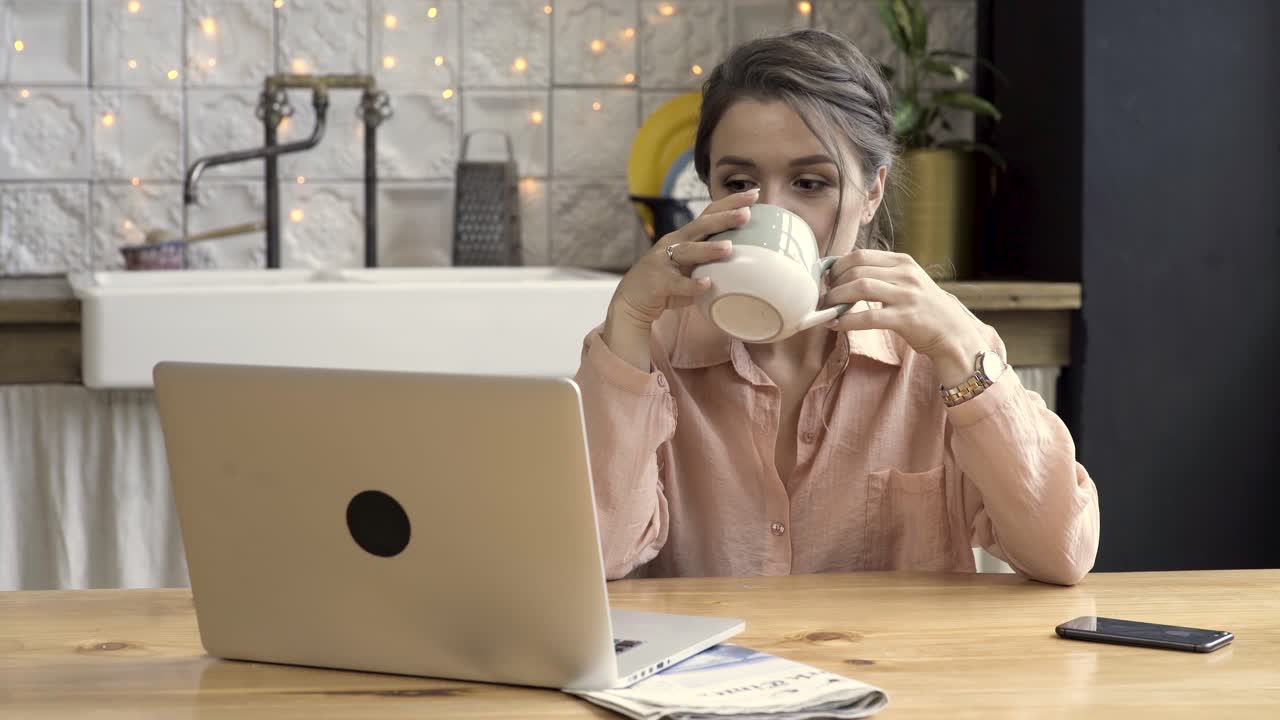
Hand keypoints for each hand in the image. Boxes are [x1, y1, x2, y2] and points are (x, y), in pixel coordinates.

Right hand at [607, 189, 757, 329]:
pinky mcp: (657, 282)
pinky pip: (676, 283)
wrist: (633, 300)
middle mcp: (674, 243)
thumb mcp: (692, 266)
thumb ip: (713, 260)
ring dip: (708, 249)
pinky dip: (691, 284)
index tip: (754, 194)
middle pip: (700, 226)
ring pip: (687, 251)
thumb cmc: (669, 282)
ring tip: (728, 247)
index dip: (730, 203)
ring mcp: (663, 261)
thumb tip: (750, 258)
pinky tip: (706, 284)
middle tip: (747, 213)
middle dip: (723, 218)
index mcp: (685, 237)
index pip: (709, 214)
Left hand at [822, 249, 990, 386]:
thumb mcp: (906, 281)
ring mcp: (907, 295)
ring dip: (836, 299)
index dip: (837, 266)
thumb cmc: (923, 308)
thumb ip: (881, 274)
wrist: (953, 333)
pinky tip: (836, 324)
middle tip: (824, 296)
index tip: (827, 279)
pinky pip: (868, 316)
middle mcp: (905, 274)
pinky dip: (847, 320)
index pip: (860, 255)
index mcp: (903, 261)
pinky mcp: (905, 318)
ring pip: (860, 288)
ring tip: (827, 308)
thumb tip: (842, 273)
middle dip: (834, 283)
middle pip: (856, 269)